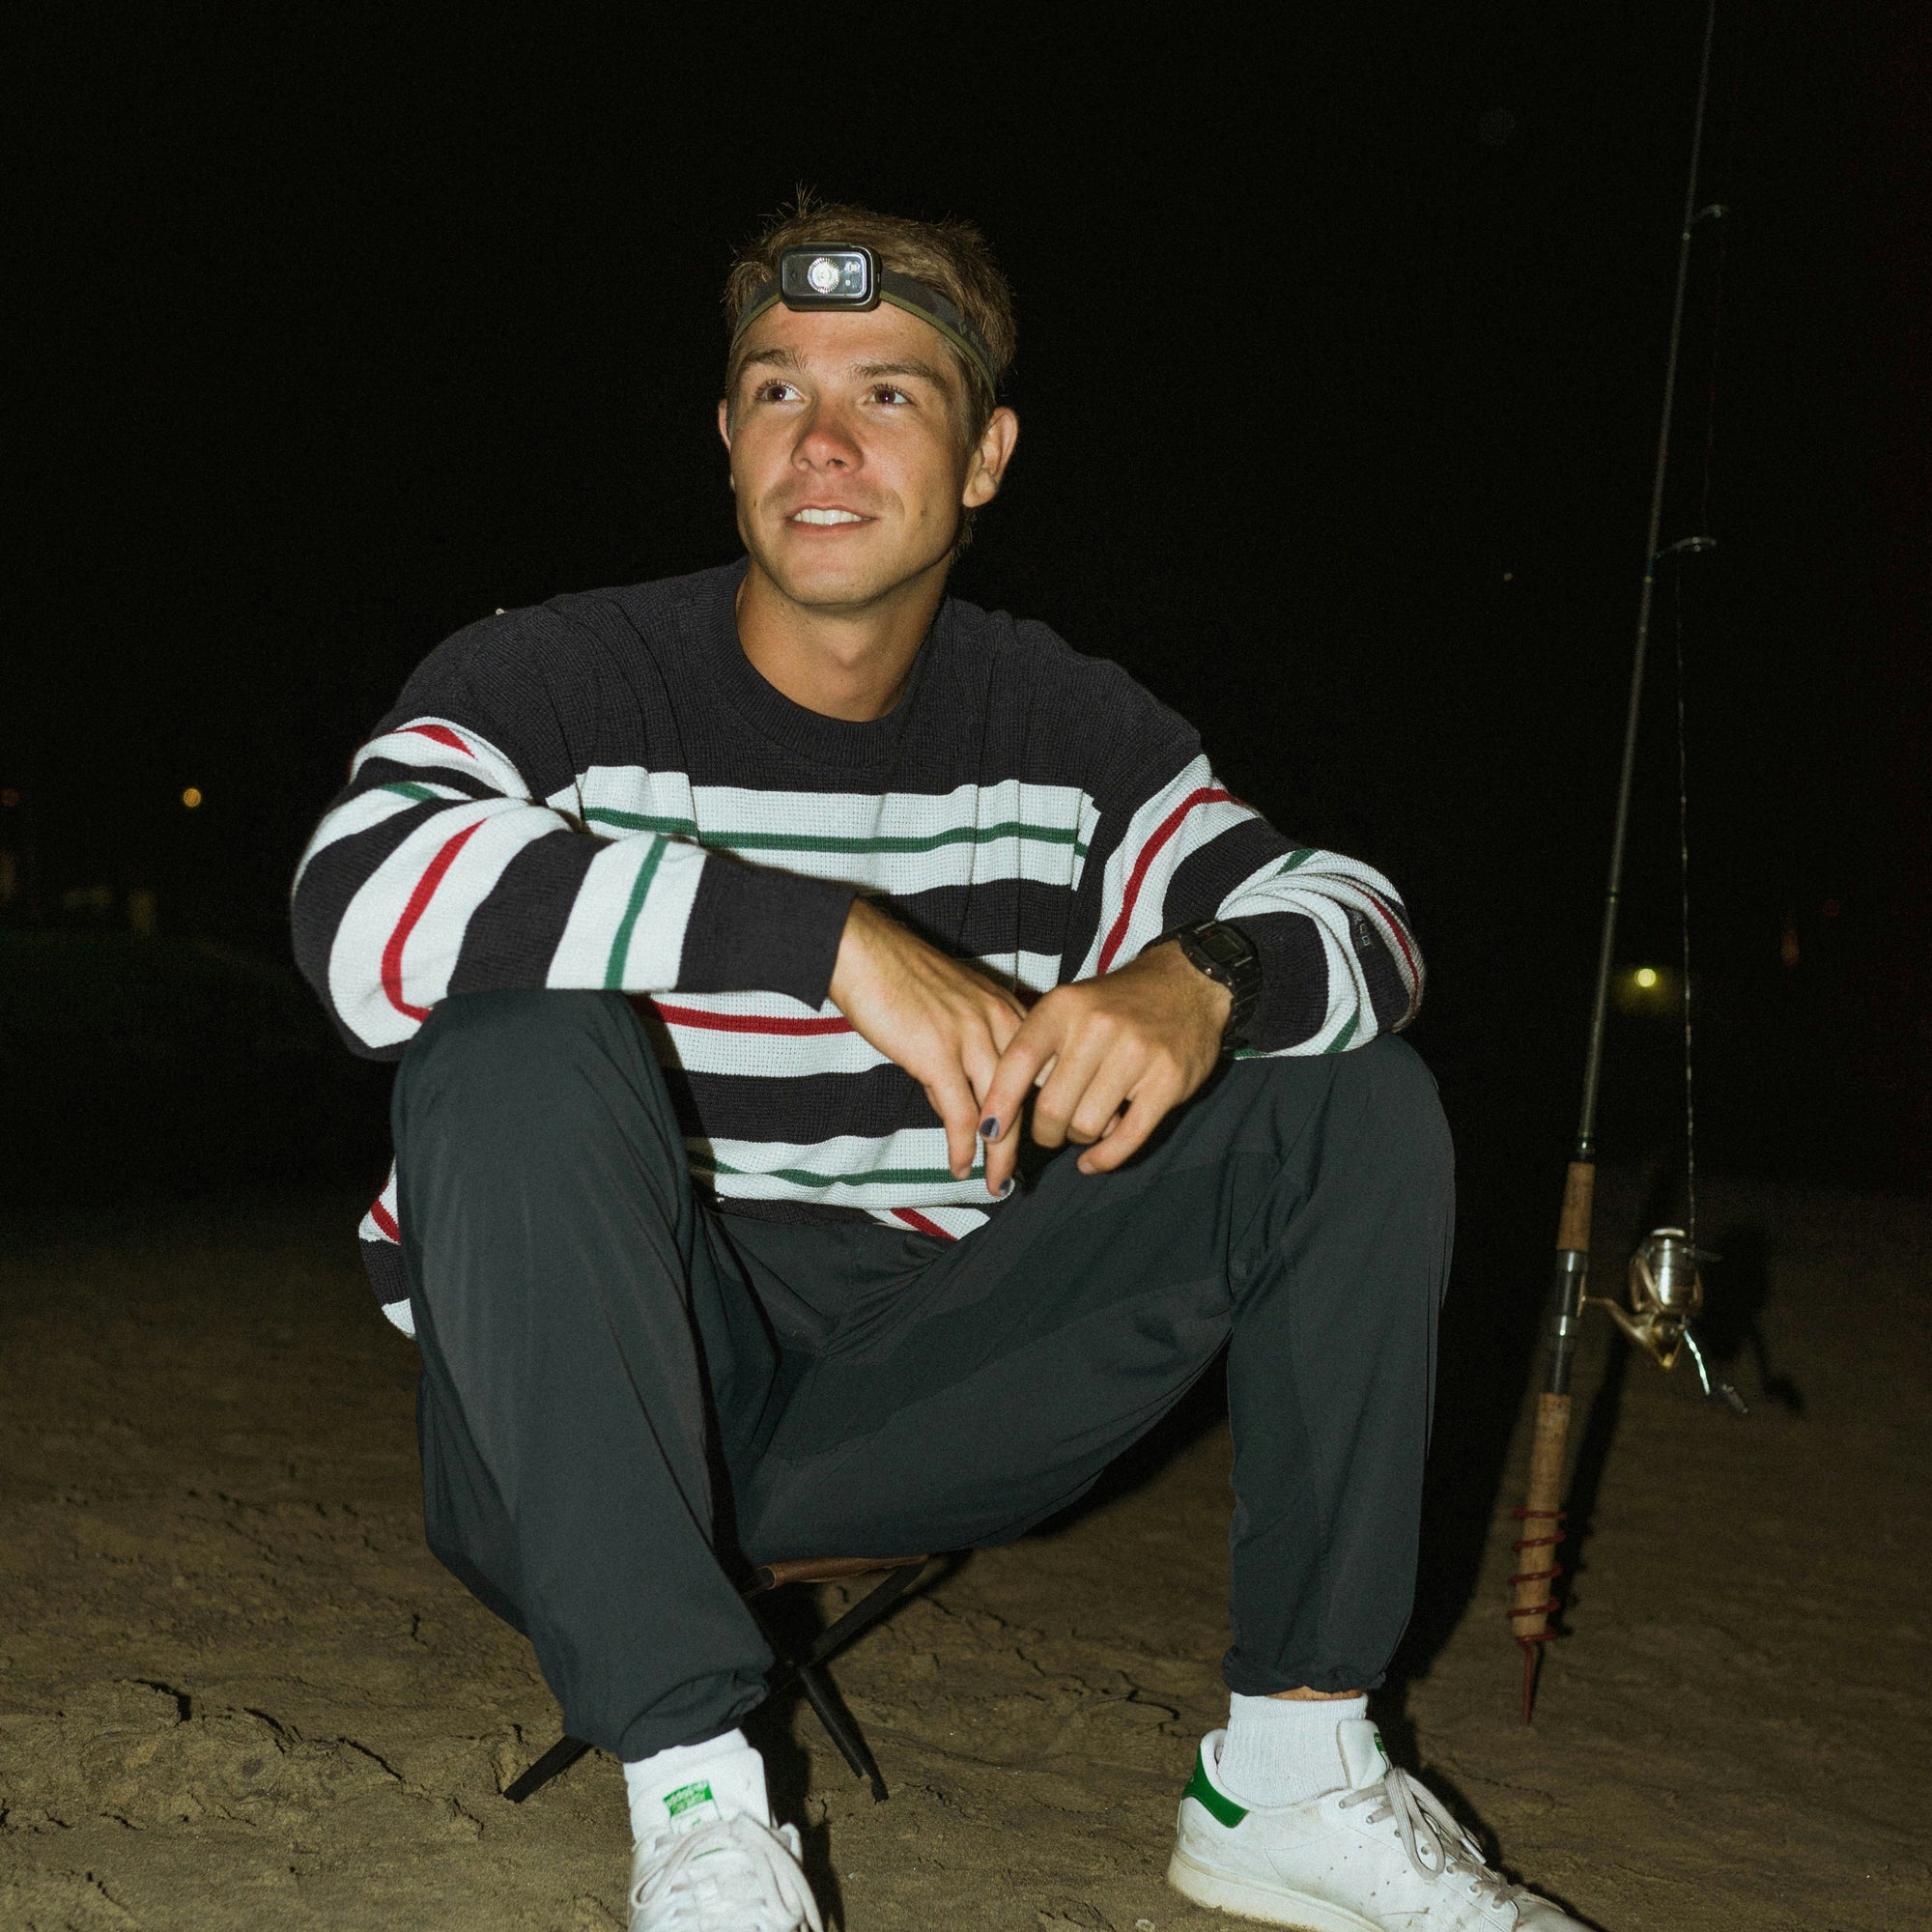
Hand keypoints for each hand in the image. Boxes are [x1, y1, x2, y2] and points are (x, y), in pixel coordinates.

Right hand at [828, 898, 1028, 1179]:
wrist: (864, 951)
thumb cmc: (900, 976)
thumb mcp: (954, 1006)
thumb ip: (969, 1047)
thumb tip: (968, 1097)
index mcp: (1007, 1009)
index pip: (1044, 1068)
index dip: (1045, 1108)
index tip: (1042, 1140)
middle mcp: (999, 1022)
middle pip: (1028, 1095)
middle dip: (1024, 1142)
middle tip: (1019, 1175)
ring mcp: (970, 1039)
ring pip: (1001, 1111)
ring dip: (998, 1155)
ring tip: (995, 1184)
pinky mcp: (938, 1055)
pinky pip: (962, 1115)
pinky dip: (963, 1147)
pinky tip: (959, 1166)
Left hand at [977, 941, 1230, 1193]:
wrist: (1188, 983)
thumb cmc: (1117, 1003)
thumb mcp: (1071, 1004)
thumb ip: (1038, 1045)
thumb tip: (997, 1105)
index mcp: (1064, 1006)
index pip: (1018, 1063)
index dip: (999, 1103)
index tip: (989, 1131)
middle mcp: (1098, 1027)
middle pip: (1051, 1108)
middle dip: (1045, 1132)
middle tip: (1050, 1132)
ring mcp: (1136, 1054)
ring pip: (1086, 1126)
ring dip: (1078, 1139)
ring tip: (1084, 1128)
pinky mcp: (1168, 1080)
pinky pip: (1127, 1137)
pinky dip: (1104, 1158)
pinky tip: (1093, 1161)